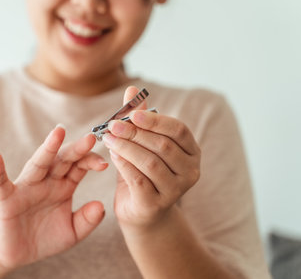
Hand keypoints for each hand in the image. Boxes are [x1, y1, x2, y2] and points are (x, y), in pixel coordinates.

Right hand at [0, 126, 107, 273]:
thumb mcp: (72, 232)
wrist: (16, 255)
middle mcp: (46, 182)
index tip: (104, 163)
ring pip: (38, 164)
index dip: (91, 162)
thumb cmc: (44, 238)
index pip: (79, 167)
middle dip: (76, 149)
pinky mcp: (6, 199)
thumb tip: (101, 206)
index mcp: (63, 186)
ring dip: (48, 148)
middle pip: (62, 160)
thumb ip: (87, 220)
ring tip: (58, 132)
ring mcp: (26, 187)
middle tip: (90, 138)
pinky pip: (0, 182)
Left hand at [105, 86, 200, 230]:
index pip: (179, 130)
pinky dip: (124, 165)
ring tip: (108, 139)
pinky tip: (112, 155)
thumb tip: (132, 89)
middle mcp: (190, 172)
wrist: (141, 211)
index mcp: (192, 152)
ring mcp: (175, 191)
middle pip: (163, 146)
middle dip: (135, 133)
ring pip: (150, 163)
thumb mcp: (142, 144)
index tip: (133, 114)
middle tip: (113, 125)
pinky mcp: (156, 204)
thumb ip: (139, 119)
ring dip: (126, 147)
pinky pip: (139, 180)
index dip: (156, 120)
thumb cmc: (143, 172)